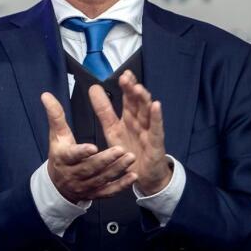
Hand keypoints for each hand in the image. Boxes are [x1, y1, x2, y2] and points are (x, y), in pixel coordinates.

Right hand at [41, 92, 136, 202]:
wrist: (58, 184)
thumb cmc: (60, 154)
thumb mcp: (57, 135)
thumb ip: (55, 116)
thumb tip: (46, 95)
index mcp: (63, 158)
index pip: (72, 155)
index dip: (82, 152)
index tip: (93, 146)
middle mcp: (73, 174)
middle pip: (90, 168)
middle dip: (105, 160)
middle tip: (121, 149)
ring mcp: (85, 186)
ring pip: (102, 179)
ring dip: (117, 170)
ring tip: (131, 158)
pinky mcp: (95, 193)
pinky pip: (109, 191)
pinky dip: (121, 185)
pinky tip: (133, 177)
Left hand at [90, 69, 171, 194]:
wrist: (143, 177)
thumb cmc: (128, 151)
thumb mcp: (112, 129)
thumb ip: (104, 110)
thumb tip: (94, 88)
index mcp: (128, 118)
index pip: (127, 99)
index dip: (126, 87)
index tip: (123, 73)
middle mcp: (139, 122)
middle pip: (136, 103)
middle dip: (132, 90)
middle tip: (126, 77)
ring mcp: (149, 132)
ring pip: (146, 113)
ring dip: (143, 100)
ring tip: (138, 88)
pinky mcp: (156, 144)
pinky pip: (156, 129)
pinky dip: (156, 117)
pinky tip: (156, 106)